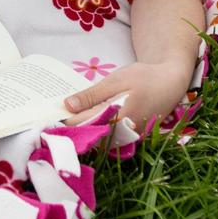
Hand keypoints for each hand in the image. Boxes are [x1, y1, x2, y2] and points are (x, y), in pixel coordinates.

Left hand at [63, 60, 192, 131]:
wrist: (170, 84)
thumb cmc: (143, 78)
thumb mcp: (115, 81)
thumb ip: (91, 95)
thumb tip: (67, 105)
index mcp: (117, 119)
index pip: (82, 125)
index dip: (63, 121)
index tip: (47, 116)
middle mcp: (122, 134)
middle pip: (88, 136)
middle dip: (69, 128)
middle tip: (51, 118)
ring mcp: (127, 139)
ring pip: (97, 139)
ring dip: (81, 131)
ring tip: (64, 120)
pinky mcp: (130, 139)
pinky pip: (107, 138)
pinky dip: (94, 131)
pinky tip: (84, 121)